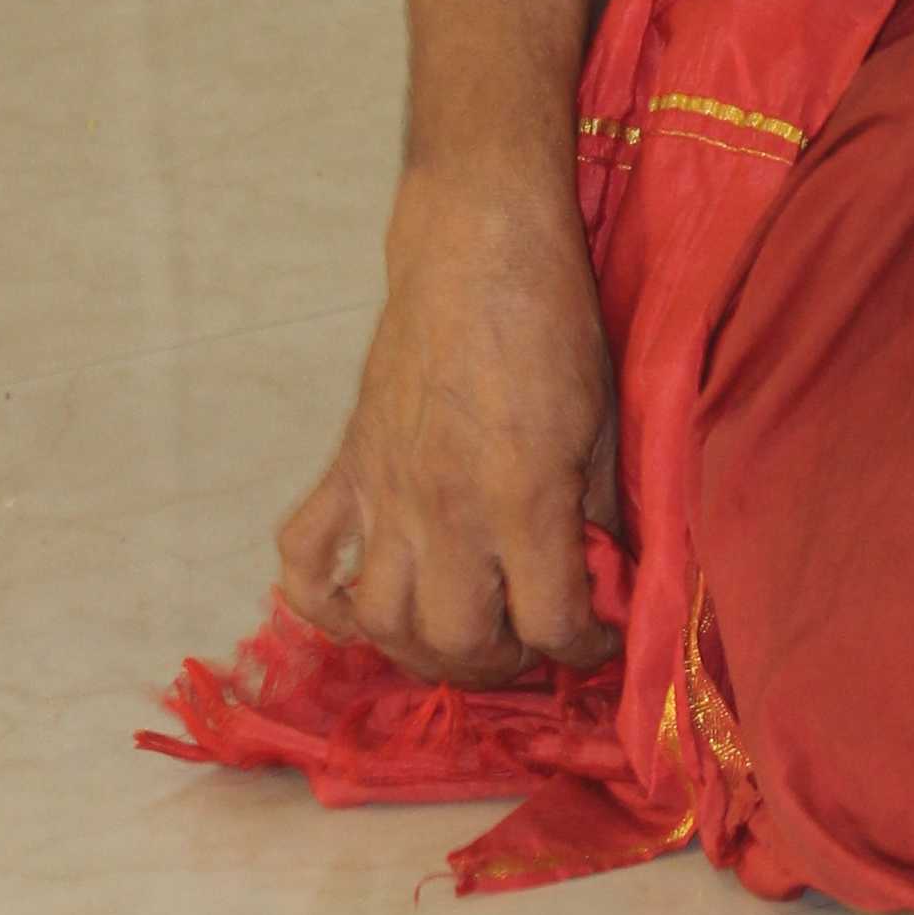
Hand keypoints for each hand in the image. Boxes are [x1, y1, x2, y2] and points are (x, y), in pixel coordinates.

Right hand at [275, 185, 621, 682]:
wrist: (478, 252)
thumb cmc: (556, 326)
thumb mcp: (606, 421)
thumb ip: (602, 510)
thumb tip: (610, 575)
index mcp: (522, 501)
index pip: (550, 623)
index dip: (583, 646)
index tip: (597, 639)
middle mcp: (445, 512)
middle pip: (457, 642)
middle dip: (502, 662)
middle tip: (528, 641)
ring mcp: (383, 494)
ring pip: (379, 622)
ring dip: (421, 649)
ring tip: (459, 635)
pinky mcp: (346, 469)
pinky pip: (304, 561)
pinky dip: (321, 603)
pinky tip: (362, 610)